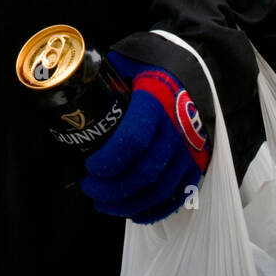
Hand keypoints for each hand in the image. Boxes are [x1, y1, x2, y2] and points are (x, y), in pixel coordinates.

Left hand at [79, 51, 210, 224]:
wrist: (200, 76)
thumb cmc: (159, 70)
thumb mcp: (132, 62)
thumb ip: (105, 71)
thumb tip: (75, 82)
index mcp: (155, 105)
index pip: (132, 141)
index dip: (108, 161)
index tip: (89, 167)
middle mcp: (175, 132)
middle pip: (143, 173)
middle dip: (111, 188)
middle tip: (90, 188)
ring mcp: (188, 152)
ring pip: (158, 190)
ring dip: (128, 204)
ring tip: (104, 204)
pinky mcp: (196, 166)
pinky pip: (176, 197)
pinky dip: (154, 210)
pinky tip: (133, 213)